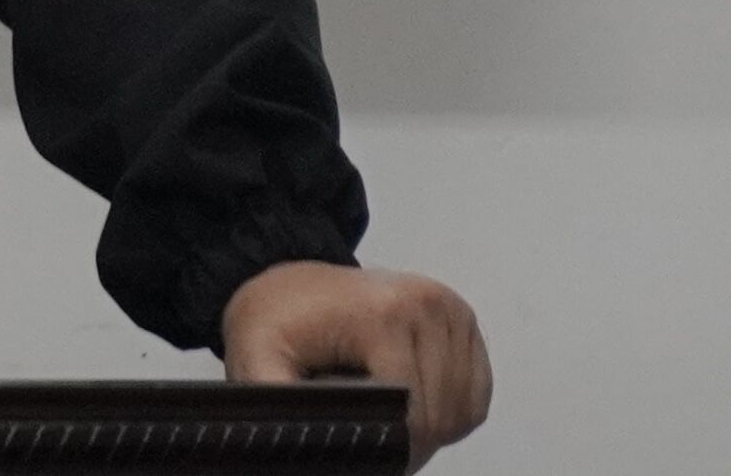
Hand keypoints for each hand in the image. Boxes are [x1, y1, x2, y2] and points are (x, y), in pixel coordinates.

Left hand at [221, 258, 491, 462]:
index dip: (388, 446)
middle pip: (440, 417)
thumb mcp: (257, 357)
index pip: (413, 415)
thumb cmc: (275, 318)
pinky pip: (472, 399)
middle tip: (363, 430)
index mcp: (385, 313)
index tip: (359, 446)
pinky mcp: (463, 323)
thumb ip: (277, 400)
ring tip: (378, 411)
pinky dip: (446, 413)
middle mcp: (428, 304)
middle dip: (405, 441)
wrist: (292, 284)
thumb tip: (294, 435)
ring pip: (461, 414)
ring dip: (426, 429)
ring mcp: (450, 311)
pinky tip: (406, 399)